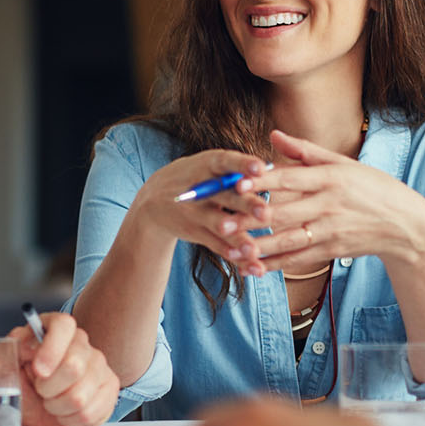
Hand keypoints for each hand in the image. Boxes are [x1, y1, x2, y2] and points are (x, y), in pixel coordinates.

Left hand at [10, 313, 120, 425]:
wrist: (34, 412)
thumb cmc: (21, 385)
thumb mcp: (2, 366)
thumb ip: (9, 351)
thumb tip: (29, 345)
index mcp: (54, 329)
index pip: (63, 325)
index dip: (51, 348)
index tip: (38, 370)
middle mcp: (80, 343)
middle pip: (74, 365)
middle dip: (49, 388)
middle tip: (40, 390)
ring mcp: (99, 366)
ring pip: (80, 396)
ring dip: (57, 407)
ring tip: (51, 402)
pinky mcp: (108, 389)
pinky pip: (89, 413)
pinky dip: (69, 419)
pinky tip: (65, 411)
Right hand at [125, 149, 270, 264]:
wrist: (152, 202)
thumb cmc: (195, 178)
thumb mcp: (206, 166)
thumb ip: (234, 169)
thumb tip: (272, 172)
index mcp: (206, 164)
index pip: (225, 161)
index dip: (242, 164)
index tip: (261, 168)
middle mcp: (200, 189)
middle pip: (226, 196)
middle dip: (246, 205)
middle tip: (266, 213)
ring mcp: (195, 213)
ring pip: (220, 225)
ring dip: (238, 238)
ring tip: (253, 251)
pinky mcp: (195, 232)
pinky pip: (217, 245)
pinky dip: (234, 254)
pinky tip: (250, 265)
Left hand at [234, 130, 424, 276]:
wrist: (405, 225)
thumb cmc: (371, 188)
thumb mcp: (342, 163)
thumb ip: (304, 151)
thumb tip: (272, 135)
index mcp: (330, 178)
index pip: (290, 178)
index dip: (262, 181)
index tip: (236, 183)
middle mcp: (329, 204)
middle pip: (283, 212)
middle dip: (250, 218)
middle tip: (221, 221)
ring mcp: (331, 230)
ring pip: (288, 240)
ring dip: (258, 246)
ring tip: (231, 248)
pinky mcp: (332, 250)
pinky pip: (299, 259)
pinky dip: (276, 265)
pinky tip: (254, 267)